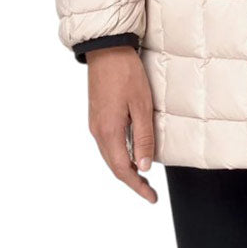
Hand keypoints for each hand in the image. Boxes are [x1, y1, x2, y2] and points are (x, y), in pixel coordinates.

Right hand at [85, 45, 157, 202]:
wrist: (107, 49)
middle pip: (114, 166)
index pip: (123, 169)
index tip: (151, 198)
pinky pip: (107, 143)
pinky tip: (131, 152)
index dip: (137, 186)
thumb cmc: (126, 74)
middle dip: (132, 181)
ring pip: (110, 155)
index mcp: (109, 131)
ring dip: (125, 168)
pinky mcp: (97, 115)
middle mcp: (98, 131)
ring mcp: (95, 123)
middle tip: (149, 191)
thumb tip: (144, 167)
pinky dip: (119, 153)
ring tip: (143, 175)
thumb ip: (143, 137)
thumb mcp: (142, 105)